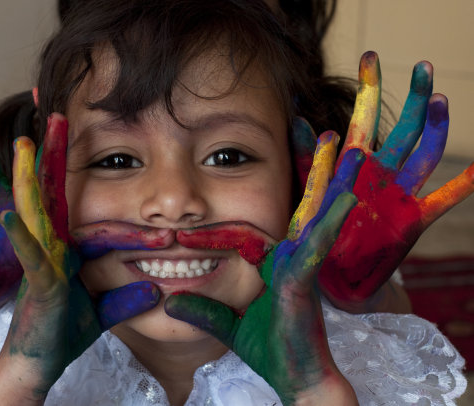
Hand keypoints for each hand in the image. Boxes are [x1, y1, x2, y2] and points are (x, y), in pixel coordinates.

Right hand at [0, 115, 165, 403]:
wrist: (38, 363)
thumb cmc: (63, 333)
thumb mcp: (102, 312)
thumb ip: (126, 300)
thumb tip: (155, 290)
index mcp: (68, 249)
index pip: (92, 215)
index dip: (107, 198)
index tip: (111, 166)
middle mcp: (52, 247)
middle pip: (54, 195)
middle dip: (53, 156)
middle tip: (55, 115)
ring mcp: (42, 261)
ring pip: (36, 213)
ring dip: (30, 178)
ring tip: (26, 144)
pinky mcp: (37, 282)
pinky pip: (29, 255)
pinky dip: (21, 236)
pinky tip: (11, 214)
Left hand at [166, 133, 362, 404]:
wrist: (297, 378)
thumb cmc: (270, 351)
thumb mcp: (227, 325)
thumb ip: (202, 311)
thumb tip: (168, 302)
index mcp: (272, 262)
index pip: (249, 225)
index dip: (233, 211)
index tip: (214, 196)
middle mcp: (290, 256)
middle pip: (296, 204)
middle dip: (307, 167)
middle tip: (309, 127)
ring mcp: (301, 264)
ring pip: (314, 214)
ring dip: (329, 179)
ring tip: (341, 146)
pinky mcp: (307, 279)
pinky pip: (318, 244)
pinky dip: (330, 221)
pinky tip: (345, 196)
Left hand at [315, 51, 473, 307]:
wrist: (330, 273)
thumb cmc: (320, 228)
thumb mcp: (311, 188)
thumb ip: (307, 156)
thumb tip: (298, 115)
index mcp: (356, 162)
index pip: (365, 117)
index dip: (368, 87)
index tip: (370, 56)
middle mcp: (383, 172)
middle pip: (404, 127)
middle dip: (414, 97)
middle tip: (422, 67)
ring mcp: (400, 193)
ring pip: (424, 152)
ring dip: (434, 127)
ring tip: (438, 99)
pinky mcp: (412, 220)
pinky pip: (442, 199)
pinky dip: (463, 185)